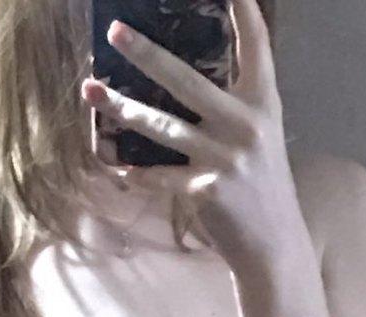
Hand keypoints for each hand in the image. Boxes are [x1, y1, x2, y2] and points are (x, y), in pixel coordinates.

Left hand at [80, 0, 302, 273]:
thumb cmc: (261, 182)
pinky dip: (135, 172)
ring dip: (122, 108)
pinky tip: (114, 164)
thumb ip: (235, 102)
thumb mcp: (261, 133)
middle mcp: (245, 124)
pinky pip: (158, 177)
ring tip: (92, 90)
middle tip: (115, 32)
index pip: (255, 43)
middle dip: (146, 54)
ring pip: (162, 126)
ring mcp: (224, 158)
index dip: (242, 9)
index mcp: (264, 102)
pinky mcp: (206, 191)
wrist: (273, 243)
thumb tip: (184, 76)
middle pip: (186, 80)